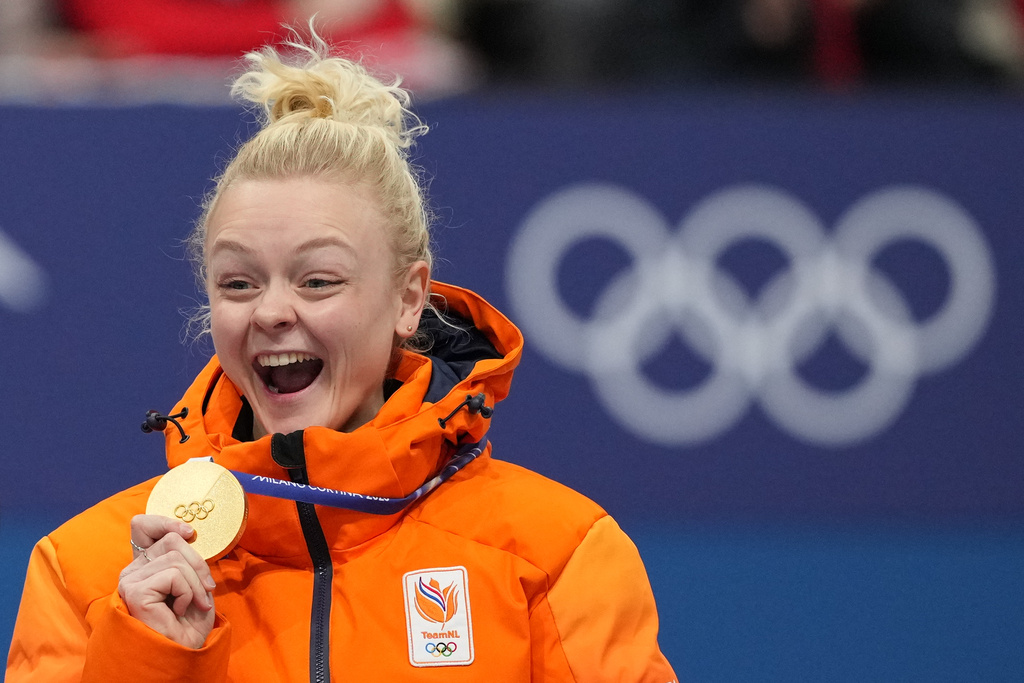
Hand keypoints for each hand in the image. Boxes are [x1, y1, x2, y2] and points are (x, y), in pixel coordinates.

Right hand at [118, 515, 216, 648]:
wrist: (181, 654)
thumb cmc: (187, 624)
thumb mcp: (193, 583)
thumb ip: (185, 558)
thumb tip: (187, 533)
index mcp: (144, 566)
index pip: (142, 526)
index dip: (164, 522)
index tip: (189, 533)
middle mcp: (132, 571)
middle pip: (171, 540)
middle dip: (198, 564)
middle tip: (205, 590)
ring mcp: (130, 580)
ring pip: (176, 558)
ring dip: (195, 584)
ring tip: (193, 605)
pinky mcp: (134, 590)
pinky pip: (174, 574)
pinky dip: (188, 592)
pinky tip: (179, 612)